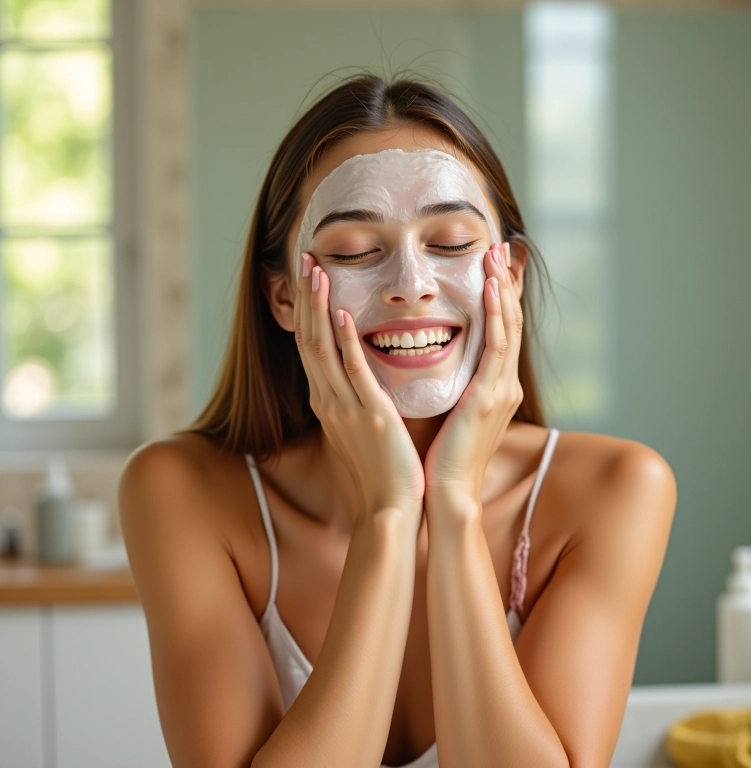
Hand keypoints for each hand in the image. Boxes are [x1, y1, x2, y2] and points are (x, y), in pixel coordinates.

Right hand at [294, 253, 424, 520]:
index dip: (308, 311)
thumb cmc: (378, 470)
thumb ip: (352, 399)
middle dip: (307, 298)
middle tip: (306, 259)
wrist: (388, 508)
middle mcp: (327, 400)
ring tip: (317, 271)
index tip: (310, 278)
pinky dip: (345, 342)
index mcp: (326, 402)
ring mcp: (345, 407)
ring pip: (323, 349)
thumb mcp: (357, 428)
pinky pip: (353, 372)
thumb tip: (354, 378)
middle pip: (308, 339)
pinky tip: (342, 314)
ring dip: (318, 308)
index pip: (310, 346)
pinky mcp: (370, 415)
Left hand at [423, 242, 523, 520]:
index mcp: (494, 386)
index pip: (500, 331)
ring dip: (503, 288)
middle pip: (510, 322)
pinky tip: (490, 287)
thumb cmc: (443, 456)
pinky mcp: (487, 397)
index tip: (495, 265)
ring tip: (498, 253)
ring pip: (507, 327)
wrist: (447, 492)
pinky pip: (495, 347)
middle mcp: (504, 383)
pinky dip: (496, 315)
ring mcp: (500, 389)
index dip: (501, 297)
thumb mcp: (453, 412)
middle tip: (503, 246)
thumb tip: (439, 361)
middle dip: (507, 283)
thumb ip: (454, 385)